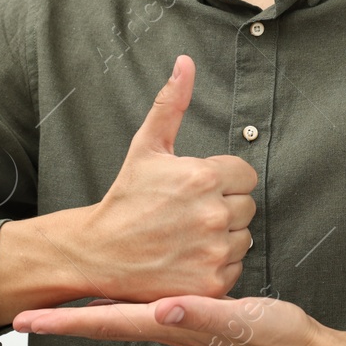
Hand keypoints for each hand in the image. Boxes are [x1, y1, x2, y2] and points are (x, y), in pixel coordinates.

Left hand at [13, 295, 345, 345]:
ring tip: (58, 300)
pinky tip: (120, 291)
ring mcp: (178, 322)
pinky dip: (122, 299)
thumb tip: (160, 309)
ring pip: (121, 314)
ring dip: (87, 309)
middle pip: (104, 322)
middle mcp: (167, 325)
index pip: (107, 322)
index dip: (66, 321)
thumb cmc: (275, 338)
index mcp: (171, 324)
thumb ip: (202, 315)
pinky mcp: (193, 316)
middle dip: (63, 319)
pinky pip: (145, 307)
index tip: (26, 321)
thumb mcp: (241, 321)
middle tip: (23, 315)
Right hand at [78, 55, 256, 301]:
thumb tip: (185, 62)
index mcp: (203, 177)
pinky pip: (235, 268)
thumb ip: (172, 104)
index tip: (195, 190)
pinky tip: (188, 259)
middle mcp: (213, 214)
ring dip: (222, 238)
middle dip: (223, 208)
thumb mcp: (146, 146)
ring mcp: (213, 251)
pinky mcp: (211, 283)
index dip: (222, 181)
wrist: (99, 252)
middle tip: (187, 215)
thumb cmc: (126, 198)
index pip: (245, 175)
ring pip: (243, 239)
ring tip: (186, 237)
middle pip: (247, 207)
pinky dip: (216, 266)